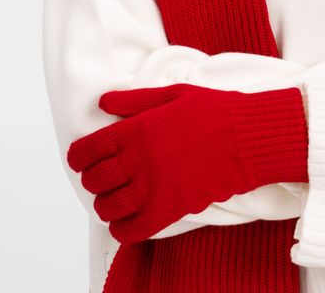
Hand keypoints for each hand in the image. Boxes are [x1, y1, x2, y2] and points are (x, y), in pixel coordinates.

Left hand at [66, 82, 307, 242]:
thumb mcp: (172, 93)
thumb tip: (103, 102)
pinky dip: (122, 229)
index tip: (80, 159)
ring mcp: (153, 188)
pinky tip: (125, 221)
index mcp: (135, 129)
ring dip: (104, 205)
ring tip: (112, 199)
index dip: (78, 157)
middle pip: (94, 180)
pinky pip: (131, 230)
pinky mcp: (169, 210)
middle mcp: (138, 160)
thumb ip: (133, 100)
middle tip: (99, 177)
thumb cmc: (213, 110)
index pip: (87, 150)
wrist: (246, 137)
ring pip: (108, 207)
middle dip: (91, 180)